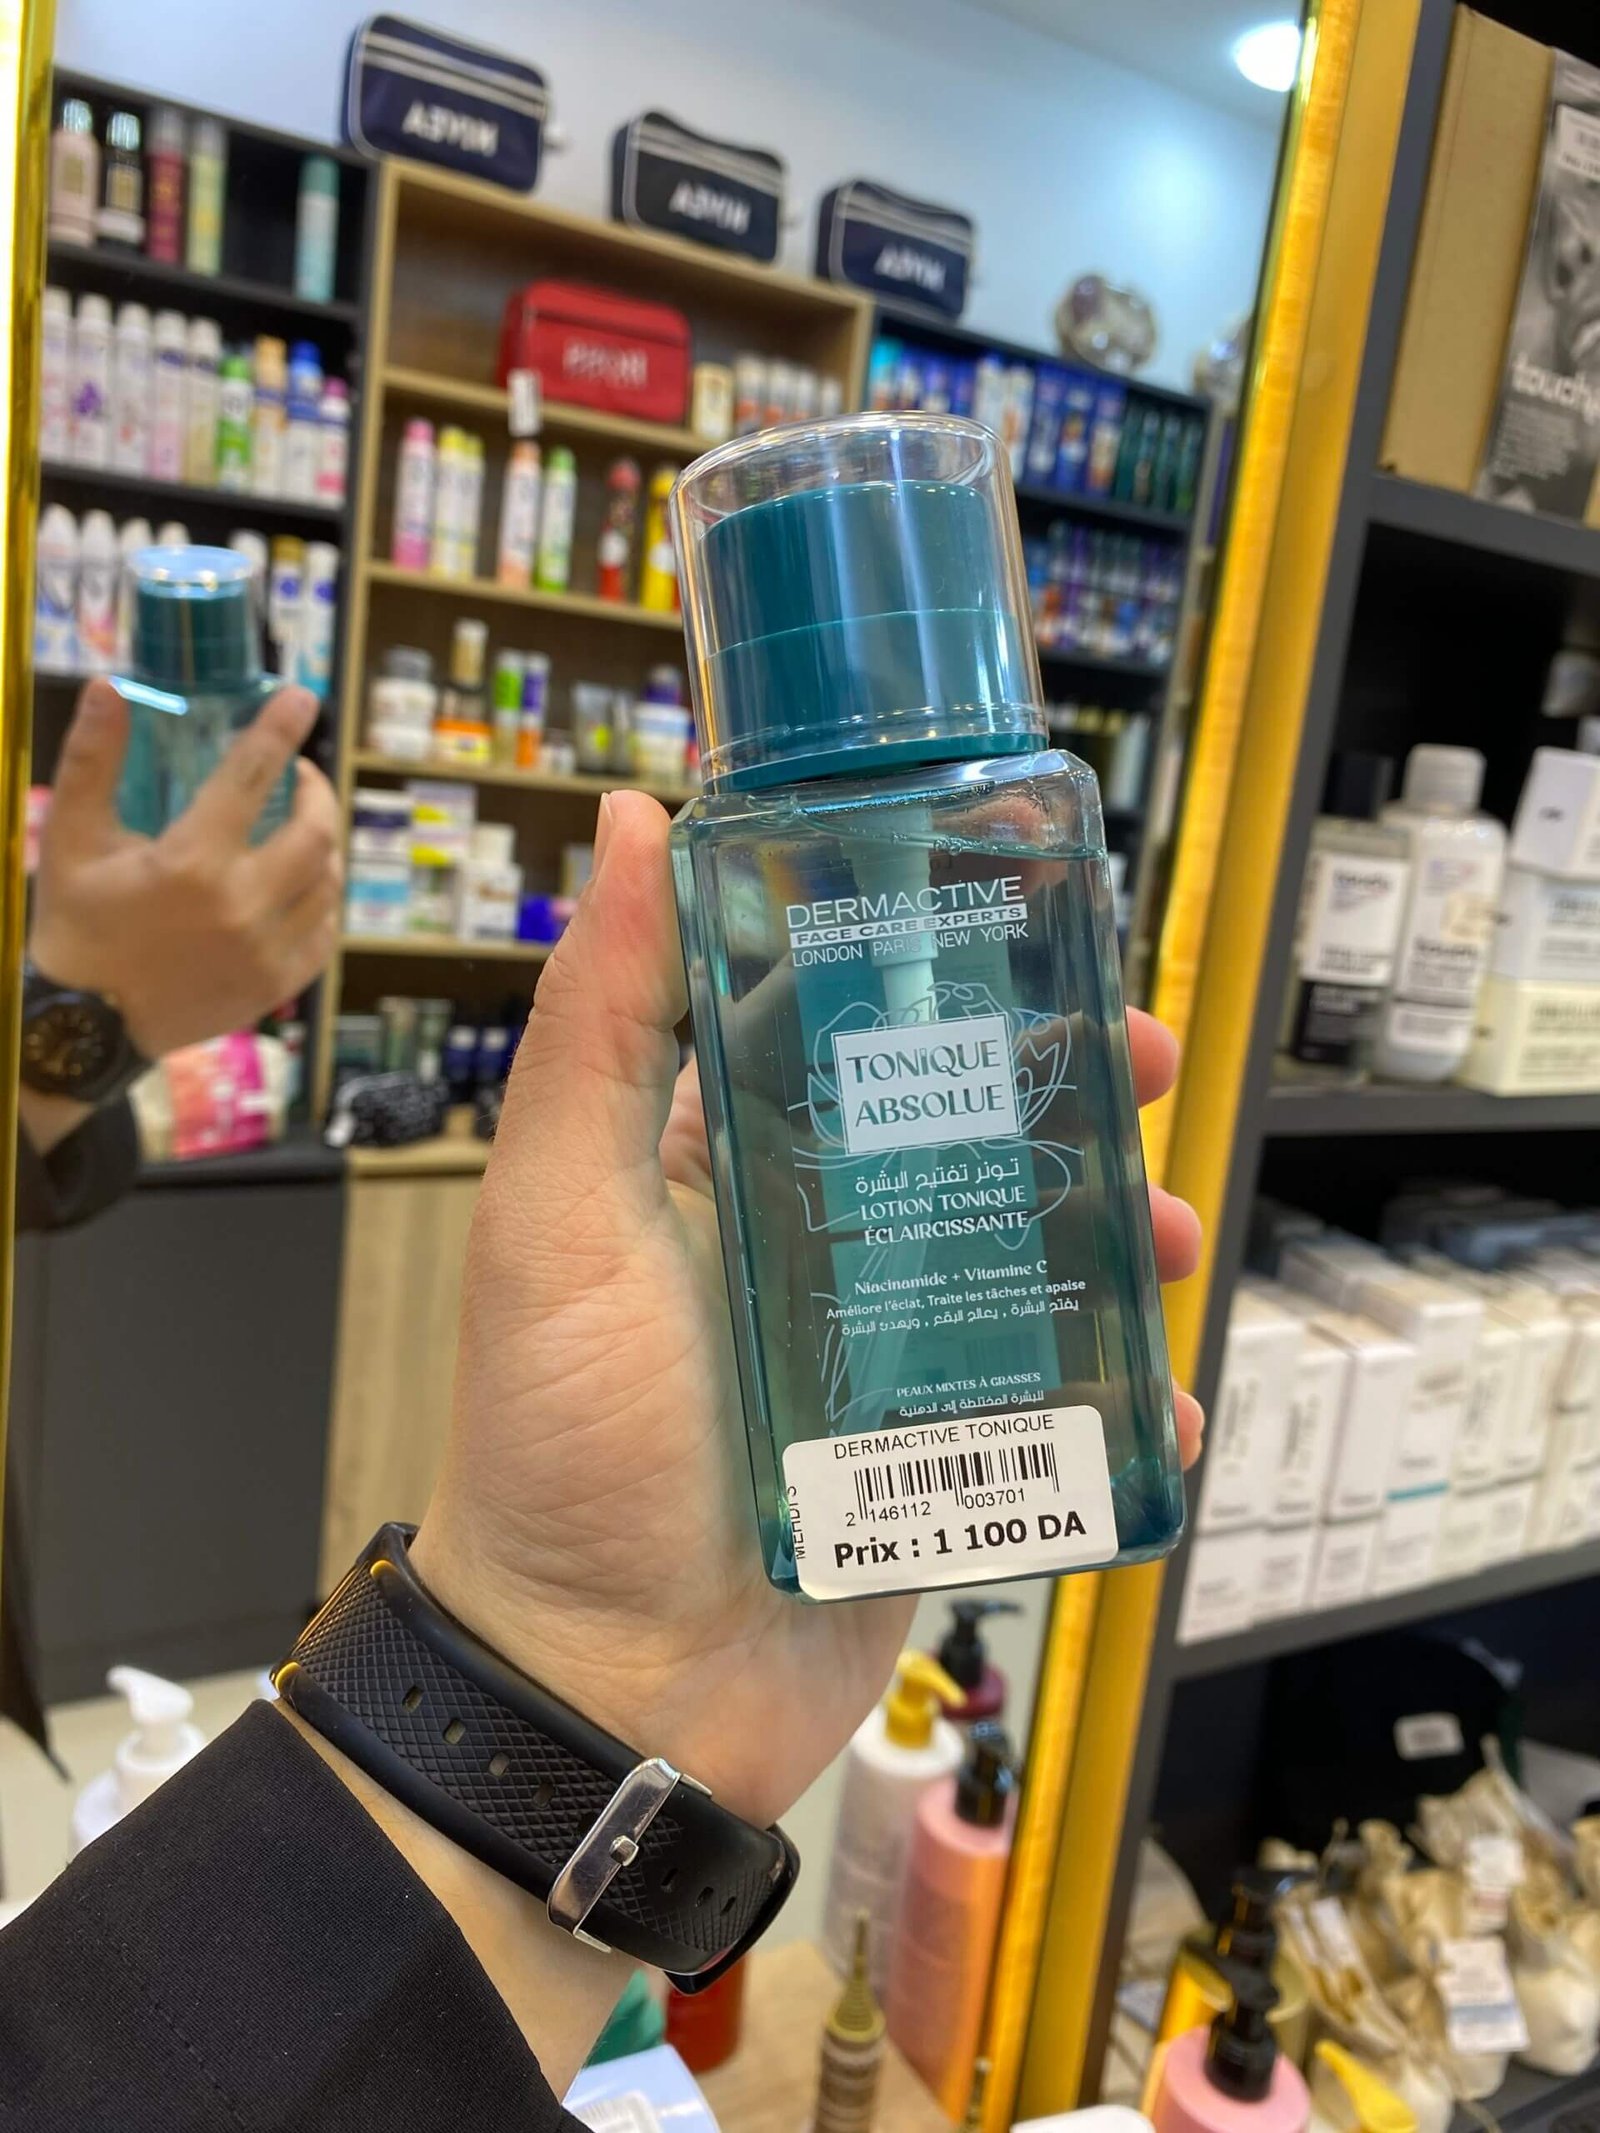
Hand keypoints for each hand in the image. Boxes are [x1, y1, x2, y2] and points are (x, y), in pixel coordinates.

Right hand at [29, 677, 341, 1060]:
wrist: (82, 1026)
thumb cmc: (76, 924)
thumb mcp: (69, 838)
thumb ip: (91, 761)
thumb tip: (107, 687)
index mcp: (190, 863)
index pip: (252, 777)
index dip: (280, 729)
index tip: (302, 698)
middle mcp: (240, 906)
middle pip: (317, 835)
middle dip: (318, 795)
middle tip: (302, 779)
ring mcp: (264, 952)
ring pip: (328, 885)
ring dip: (321, 850)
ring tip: (298, 832)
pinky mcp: (274, 987)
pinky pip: (324, 934)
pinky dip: (321, 904)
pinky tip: (301, 889)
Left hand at [413, 791, 1202, 1830]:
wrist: (603, 1692)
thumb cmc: (565, 1444)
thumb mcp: (560, 1215)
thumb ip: (602, 1026)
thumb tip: (633, 816)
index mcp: (722, 1165)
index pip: (841, 1026)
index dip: (938, 966)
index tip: (1029, 921)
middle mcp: (809, 1244)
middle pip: (965, 1132)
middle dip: (1065, 1094)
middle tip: (1150, 1070)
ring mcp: (881, 1355)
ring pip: (1027, 1258)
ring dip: (1113, 1234)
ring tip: (1163, 1239)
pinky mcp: (938, 1461)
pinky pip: (1051, 1411)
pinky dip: (1121, 1399)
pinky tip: (1167, 1397)